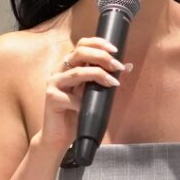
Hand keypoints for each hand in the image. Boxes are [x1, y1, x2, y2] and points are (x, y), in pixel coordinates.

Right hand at [34, 35, 127, 154]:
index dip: (99, 43)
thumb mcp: (94, 93)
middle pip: (79, 53)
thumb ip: (106, 79)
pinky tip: (91, 107)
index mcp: (69, 66)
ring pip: (77, 73)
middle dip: (101, 57)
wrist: (59, 136)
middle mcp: (59, 71)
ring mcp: (54, 83)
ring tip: (113, 83)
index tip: (116, 50)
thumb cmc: (77, 113)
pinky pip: (72, 98)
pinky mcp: (51, 98)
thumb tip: (128, 66)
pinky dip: (84, 102)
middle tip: (117, 66)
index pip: (82, 45)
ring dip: (98, 75)